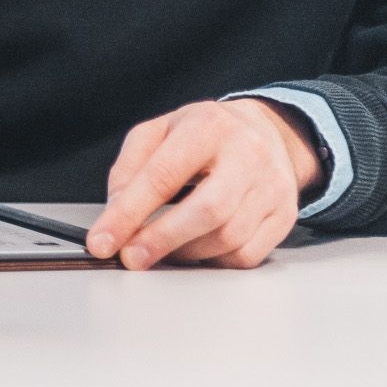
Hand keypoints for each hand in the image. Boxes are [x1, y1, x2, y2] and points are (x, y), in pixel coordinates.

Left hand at [86, 98, 320, 270]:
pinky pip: (247, 255)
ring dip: (185, 252)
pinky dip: (214, 260)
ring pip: (227, 237)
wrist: (266, 132)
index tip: (103, 241)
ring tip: (161, 248)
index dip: (128, 213)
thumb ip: (129, 167)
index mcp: (208, 126)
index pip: (163, 176)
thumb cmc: (204, 134)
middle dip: (161, 240)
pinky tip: (197, 248)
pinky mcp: (284, 216)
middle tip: (131, 258)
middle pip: (206, 210)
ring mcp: (272, 187)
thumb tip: (115, 211)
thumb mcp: (159, 131)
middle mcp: (247, 155)